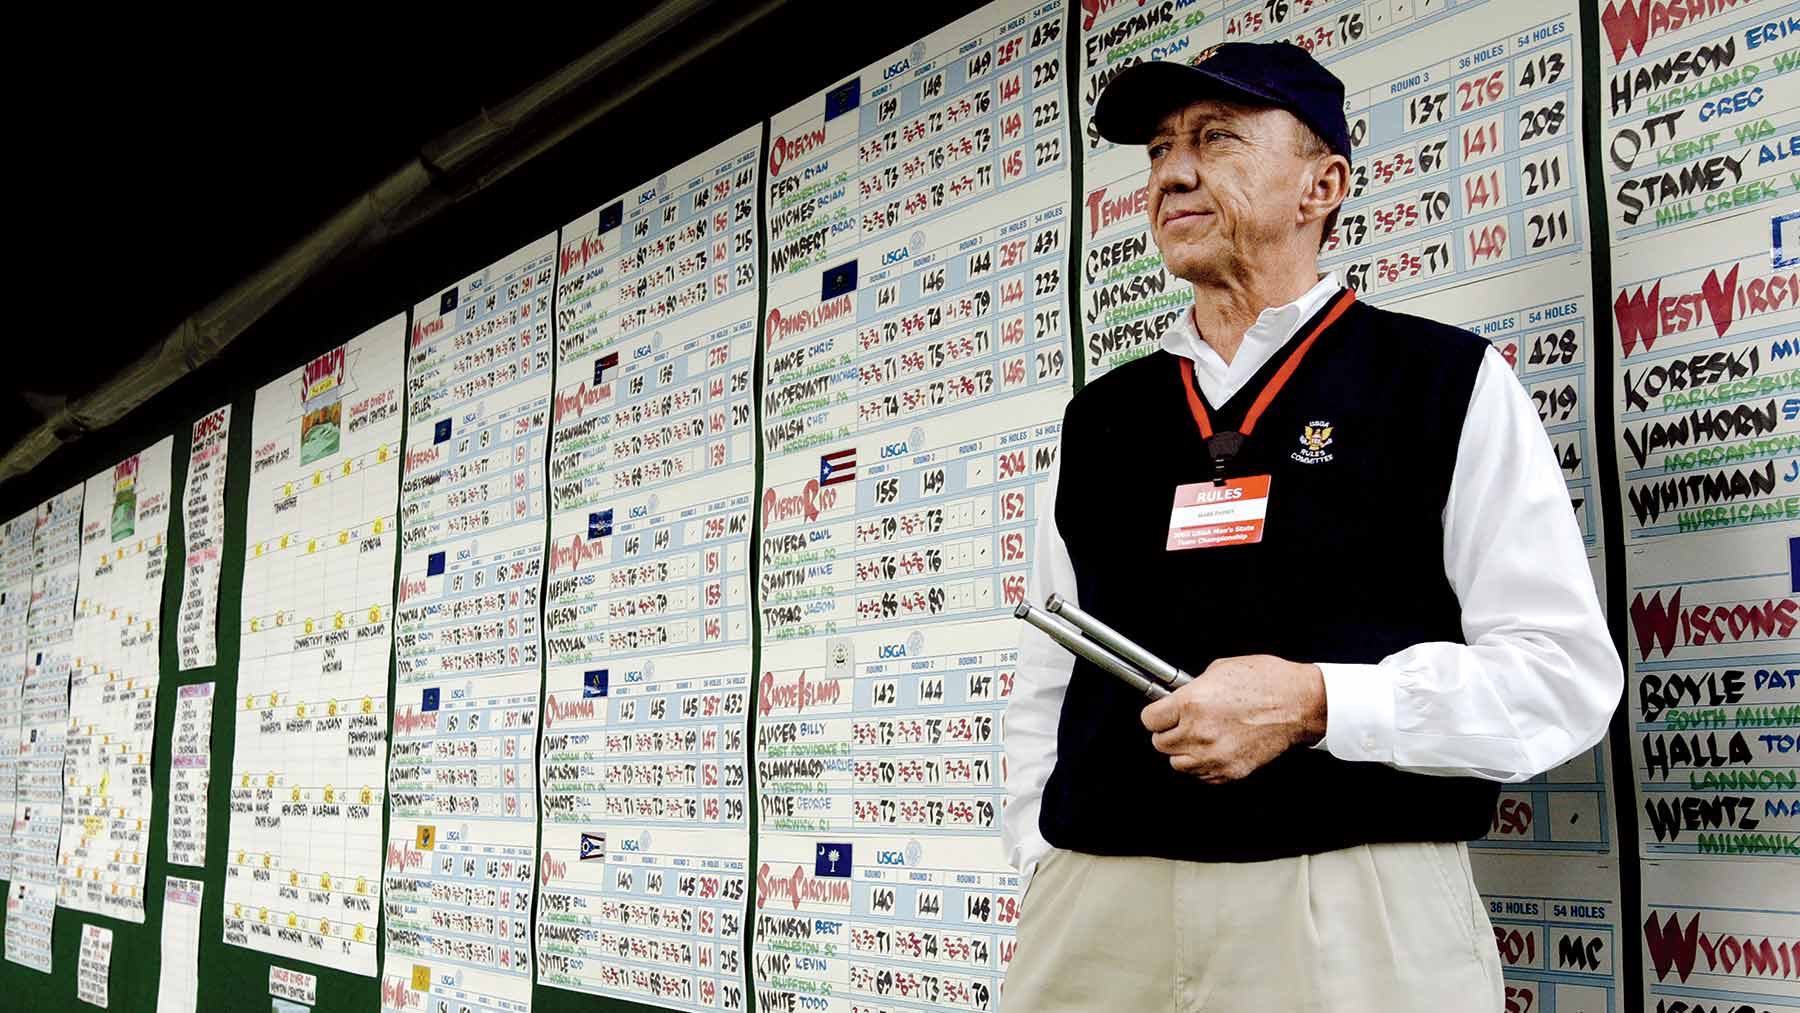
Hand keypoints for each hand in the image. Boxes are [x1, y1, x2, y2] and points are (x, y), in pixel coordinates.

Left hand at [1139, 655, 1326, 782]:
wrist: (1299, 704)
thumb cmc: (1266, 682)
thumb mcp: (1219, 670)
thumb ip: (1192, 688)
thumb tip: (1177, 696)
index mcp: (1192, 703)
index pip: (1150, 720)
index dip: (1155, 715)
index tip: (1161, 714)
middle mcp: (1199, 732)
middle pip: (1160, 743)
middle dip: (1168, 732)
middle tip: (1181, 724)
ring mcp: (1214, 755)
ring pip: (1177, 763)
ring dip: (1183, 751)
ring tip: (1199, 737)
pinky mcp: (1229, 771)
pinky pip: (1201, 775)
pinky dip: (1203, 765)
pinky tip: (1215, 748)